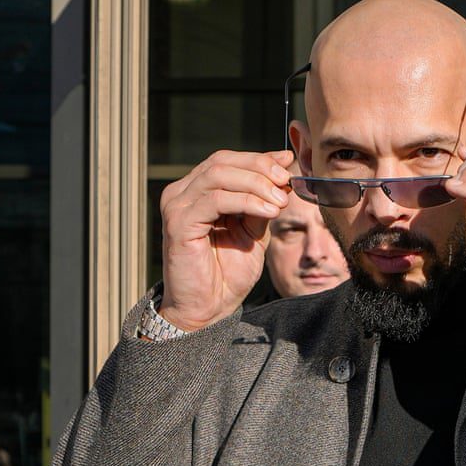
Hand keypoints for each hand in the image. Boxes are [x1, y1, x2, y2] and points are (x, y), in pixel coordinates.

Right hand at [156, 150, 293, 331]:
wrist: (209, 307)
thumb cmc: (228, 271)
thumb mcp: (254, 229)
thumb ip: (263, 199)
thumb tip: (283, 166)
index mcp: (197, 190)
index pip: (227, 160)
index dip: (259, 158)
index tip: (288, 163)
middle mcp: (182, 193)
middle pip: (222, 161)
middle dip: (260, 168)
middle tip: (286, 182)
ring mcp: (177, 206)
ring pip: (219, 175)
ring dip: (256, 185)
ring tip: (280, 201)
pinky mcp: (178, 223)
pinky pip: (215, 200)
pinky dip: (246, 201)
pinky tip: (267, 212)